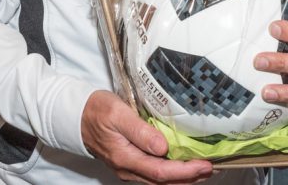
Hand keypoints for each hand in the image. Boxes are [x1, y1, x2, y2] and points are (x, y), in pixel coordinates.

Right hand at [80, 90, 211, 183]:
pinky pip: (154, 174)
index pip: (161, 172)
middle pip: (163, 181)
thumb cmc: (96, 110)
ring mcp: (128, 168)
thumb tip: (163, 147)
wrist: (75, 116)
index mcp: (125, 157)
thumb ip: (140, 131)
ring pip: (159, 180)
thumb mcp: (117, 113)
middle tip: (212, 169)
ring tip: (203, 169)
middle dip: (189, 177)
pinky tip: (183, 165)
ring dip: (183, 177)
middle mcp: (128, 169)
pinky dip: (172, 173)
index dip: (185, 172)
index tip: (205, 165)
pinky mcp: (130, 163)